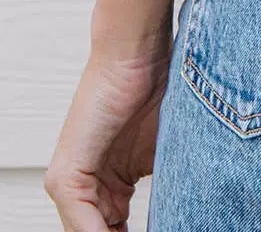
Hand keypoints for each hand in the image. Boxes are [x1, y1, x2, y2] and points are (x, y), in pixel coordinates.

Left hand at [44, 43, 170, 231]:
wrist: (138, 53)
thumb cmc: (161, 86)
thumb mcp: (170, 150)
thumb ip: (170, 185)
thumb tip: (189, 211)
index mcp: (111, 186)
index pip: (116, 231)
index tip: (172, 229)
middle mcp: (88, 188)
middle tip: (165, 231)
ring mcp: (72, 183)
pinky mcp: (64, 177)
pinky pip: (81, 225)